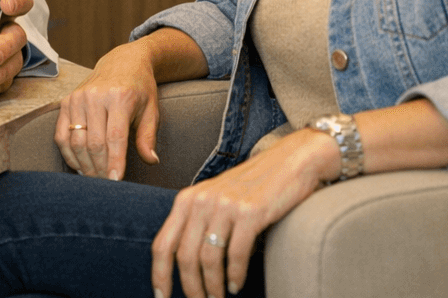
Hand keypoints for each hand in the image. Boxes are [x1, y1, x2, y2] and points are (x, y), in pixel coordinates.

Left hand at [0, 0, 31, 94]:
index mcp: (1, 7)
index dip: (16, 0)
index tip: (5, 4)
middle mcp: (8, 28)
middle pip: (17, 35)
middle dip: (5, 45)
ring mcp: (8, 52)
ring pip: (16, 60)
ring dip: (4, 68)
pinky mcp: (2, 72)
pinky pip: (5, 79)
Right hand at [54, 38, 161, 178]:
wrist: (123, 61)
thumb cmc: (140, 88)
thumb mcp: (151, 109)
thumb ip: (148, 137)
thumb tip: (151, 161)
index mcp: (120, 97)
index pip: (115, 137)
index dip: (114, 163)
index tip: (115, 183)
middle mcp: (95, 96)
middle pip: (93, 143)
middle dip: (99, 169)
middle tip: (106, 186)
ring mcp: (77, 98)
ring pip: (75, 141)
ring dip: (84, 165)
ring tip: (94, 178)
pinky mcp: (66, 101)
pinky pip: (60, 134)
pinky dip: (68, 154)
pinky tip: (79, 164)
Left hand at [151, 128, 338, 297]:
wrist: (288, 162)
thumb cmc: (250, 187)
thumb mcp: (213, 199)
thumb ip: (196, 223)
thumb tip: (183, 264)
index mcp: (187, 199)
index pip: (163, 243)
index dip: (159, 274)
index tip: (160, 297)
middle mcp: (201, 200)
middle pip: (184, 257)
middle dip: (190, 288)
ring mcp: (225, 205)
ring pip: (208, 259)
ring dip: (212, 287)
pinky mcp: (250, 212)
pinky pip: (235, 254)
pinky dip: (234, 275)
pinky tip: (235, 285)